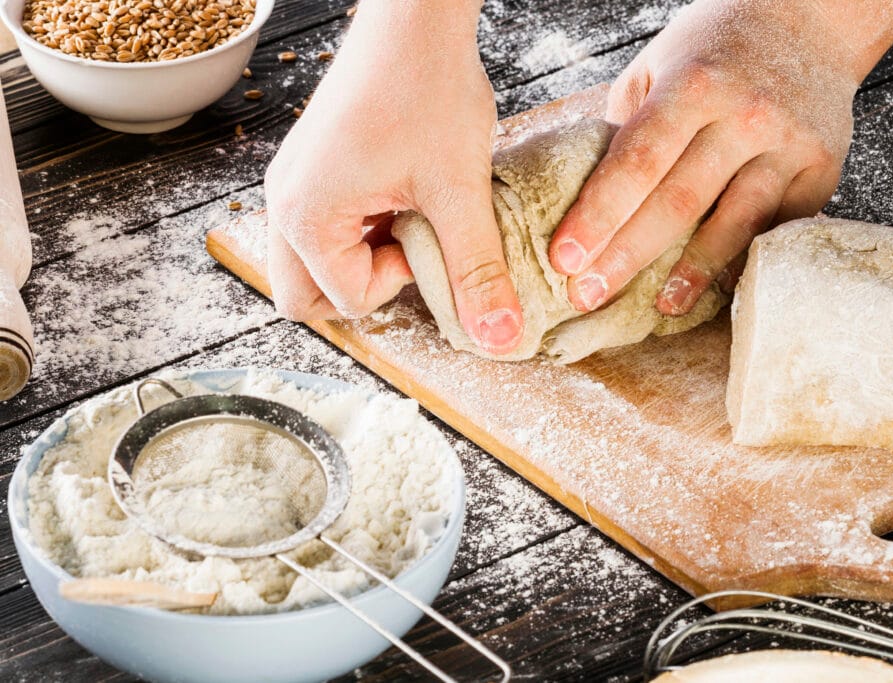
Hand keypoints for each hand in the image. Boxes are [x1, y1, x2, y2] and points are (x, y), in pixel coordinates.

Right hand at [264, 1, 523, 353]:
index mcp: (305, 215)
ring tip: (409, 219)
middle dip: (363, 290)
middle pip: (305, 297)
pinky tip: (402, 197)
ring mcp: (294, 182)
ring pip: (313, 264)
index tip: (432, 236)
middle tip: (411, 251)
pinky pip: (324, 227)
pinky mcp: (312, 167)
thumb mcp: (459, 190)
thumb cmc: (427, 86)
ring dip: (363, 260)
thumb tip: (498, 338)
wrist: (416, 15)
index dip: (399, 284)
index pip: (345, 300)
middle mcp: (284, 202)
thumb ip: (476, 271)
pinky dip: (361, 231)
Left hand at [547, 0, 889, 314]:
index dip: (598, 215)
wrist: (811, 19)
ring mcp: (788, 144)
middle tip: (588, 294)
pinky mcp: (822, 168)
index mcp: (693, 84)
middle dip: (626, 256)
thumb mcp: (658, 65)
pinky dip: (744, 259)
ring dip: (691, 273)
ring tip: (659, 306)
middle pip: (677, 202)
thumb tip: (584, 196)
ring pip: (734, 224)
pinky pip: (777, 227)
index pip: (636, 162)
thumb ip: (626, 126)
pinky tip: (717, 286)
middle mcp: (744, 115)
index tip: (565, 258)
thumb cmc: (718, 47)